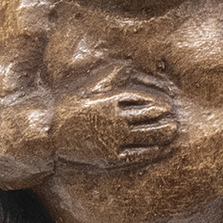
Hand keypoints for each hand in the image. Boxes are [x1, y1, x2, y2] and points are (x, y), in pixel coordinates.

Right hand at [54, 64, 178, 166]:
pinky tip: (160, 147)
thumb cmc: (68, 106)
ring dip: (163, 133)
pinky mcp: (109, 156)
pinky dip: (151, 150)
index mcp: (110, 99)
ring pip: (146, 135)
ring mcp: (113, 138)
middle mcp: (115, 118)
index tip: (168, 103)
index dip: (159, 101)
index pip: (143, 99)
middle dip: (164, 115)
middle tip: (174, 115)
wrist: (48, 131)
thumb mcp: (88, 86)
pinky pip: (136, 153)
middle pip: (149, 116)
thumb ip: (109, 77)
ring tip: (173, 130)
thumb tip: (128, 66)